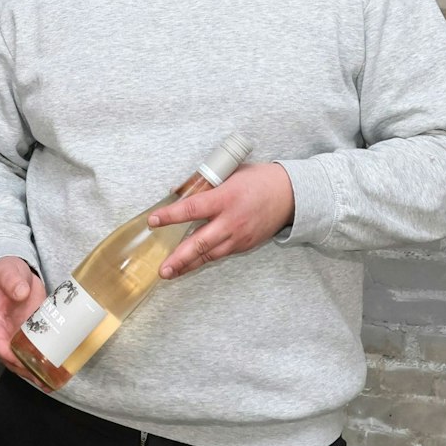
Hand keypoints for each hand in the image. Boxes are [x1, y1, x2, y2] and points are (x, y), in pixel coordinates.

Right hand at [0, 256, 46, 385]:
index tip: (23, 362)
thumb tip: (21, 293)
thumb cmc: (6, 273)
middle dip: (24, 370)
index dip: (8, 355)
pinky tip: (56, 373)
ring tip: (50, 383)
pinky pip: (33, 353)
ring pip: (21, 360)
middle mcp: (2, 334)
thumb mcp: (7, 272)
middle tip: (41, 378)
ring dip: (34, 373)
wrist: (17, 274)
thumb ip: (12, 281)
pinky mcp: (30, 336)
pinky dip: (42, 364)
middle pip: (9, 358)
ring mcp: (16, 337)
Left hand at [149, 162, 295, 280]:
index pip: (193, 209)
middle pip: (201, 242)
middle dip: (180, 258)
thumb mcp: (230, 173)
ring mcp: (239, 236)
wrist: (291, 195)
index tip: (153, 220)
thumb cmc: (259, 180)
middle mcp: (231, 220)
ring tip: (171, 273)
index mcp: (225, 198)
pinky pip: (221, 254)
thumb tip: (177, 190)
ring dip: (189, 265)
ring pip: (210, 254)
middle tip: (163, 268)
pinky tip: (191, 264)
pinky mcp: (245, 245)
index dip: (171, 216)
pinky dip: (205, 260)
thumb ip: (203, 183)